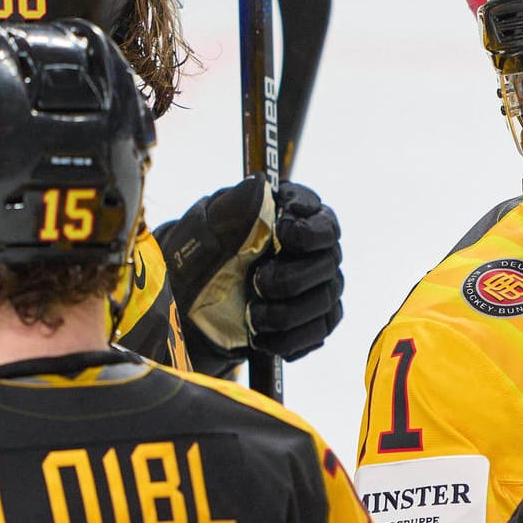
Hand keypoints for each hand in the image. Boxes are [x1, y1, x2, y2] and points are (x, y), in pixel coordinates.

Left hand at [159, 177, 342, 373]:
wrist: (193, 299)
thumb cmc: (203, 252)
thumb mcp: (210, 225)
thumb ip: (235, 204)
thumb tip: (258, 183)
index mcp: (297, 219)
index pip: (325, 224)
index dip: (307, 233)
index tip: (280, 234)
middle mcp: (316, 250)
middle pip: (330, 265)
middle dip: (290, 280)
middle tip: (256, 284)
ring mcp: (319, 285)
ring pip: (326, 303)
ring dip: (287, 315)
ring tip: (252, 317)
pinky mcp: (315, 319)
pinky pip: (318, 333)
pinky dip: (289, 339)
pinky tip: (261, 337)